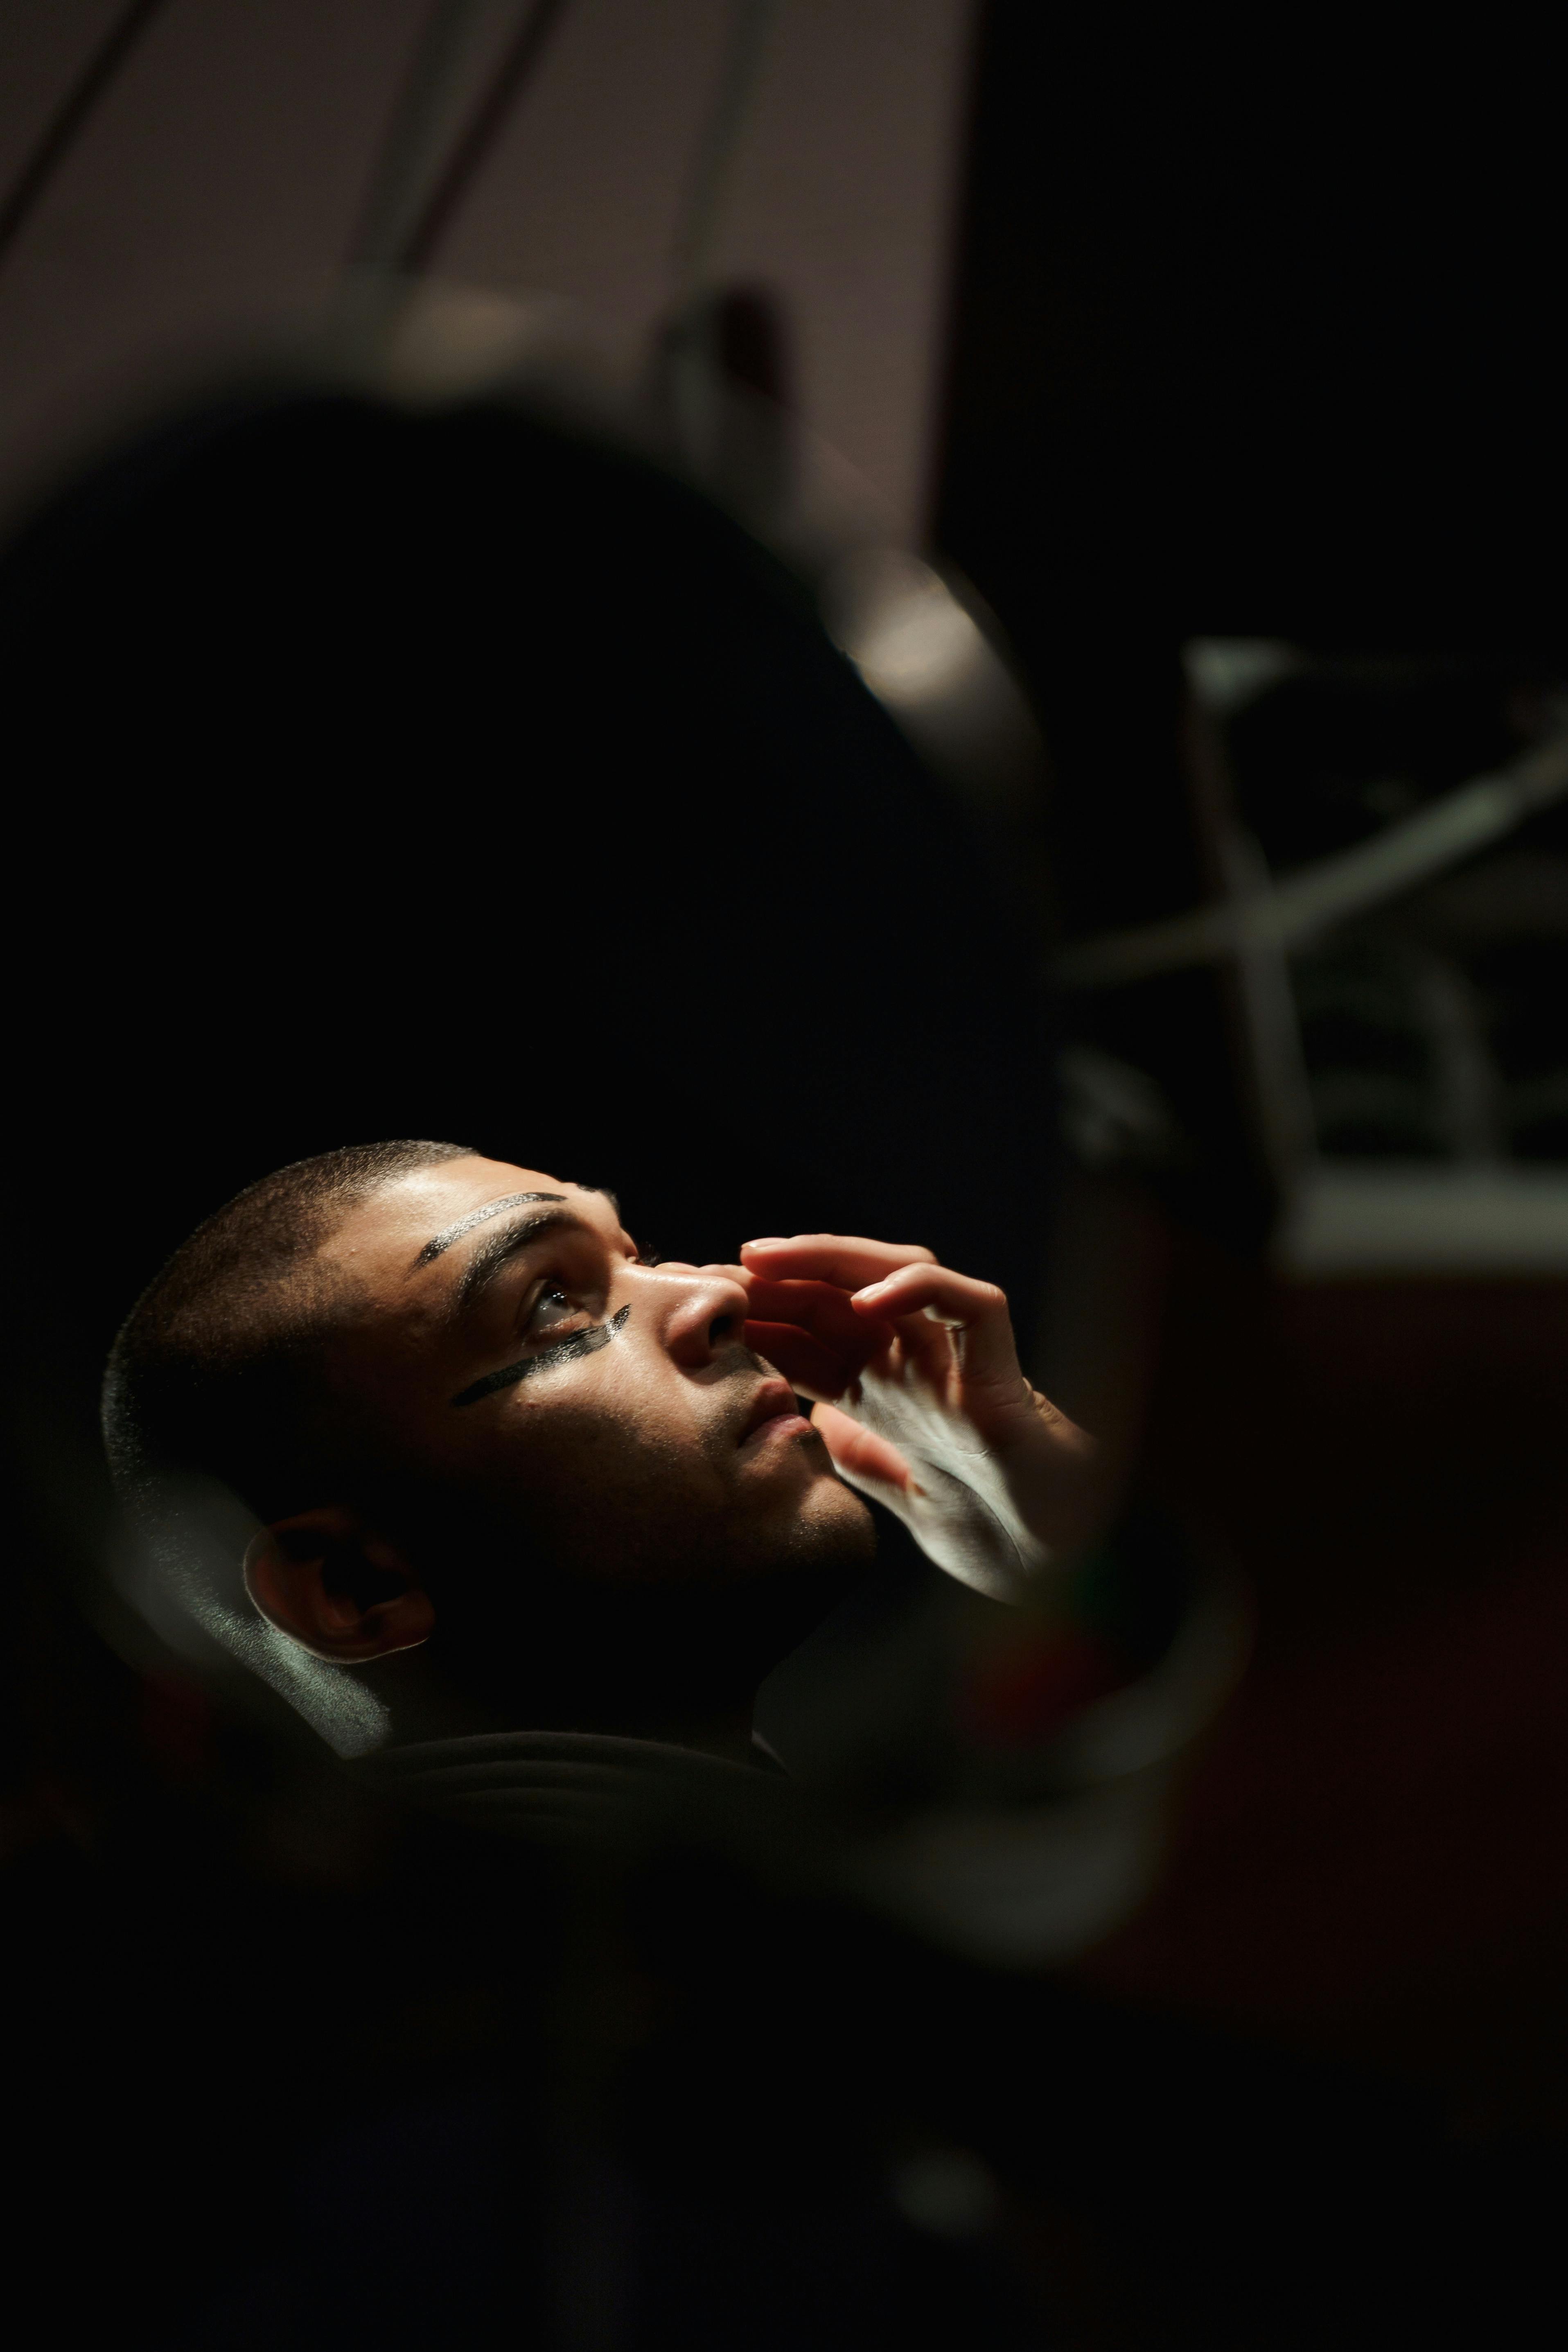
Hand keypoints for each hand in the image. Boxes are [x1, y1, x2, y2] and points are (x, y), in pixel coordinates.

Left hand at [739, 1235, 1102, 1603]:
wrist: (1037, 1561)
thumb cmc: (970, 1524)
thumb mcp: (878, 1482)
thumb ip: (844, 1446)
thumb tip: (795, 1417)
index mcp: (883, 1383)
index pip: (813, 1330)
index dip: (763, 1315)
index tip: (706, 1306)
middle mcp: (916, 1356)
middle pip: (844, 1291)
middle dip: (783, 1273)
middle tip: (725, 1265)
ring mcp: (957, 1351)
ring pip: (899, 1269)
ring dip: (832, 1257)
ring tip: (774, 1259)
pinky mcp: (998, 1357)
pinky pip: (963, 1300)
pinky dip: (916, 1287)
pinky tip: (867, 1302)